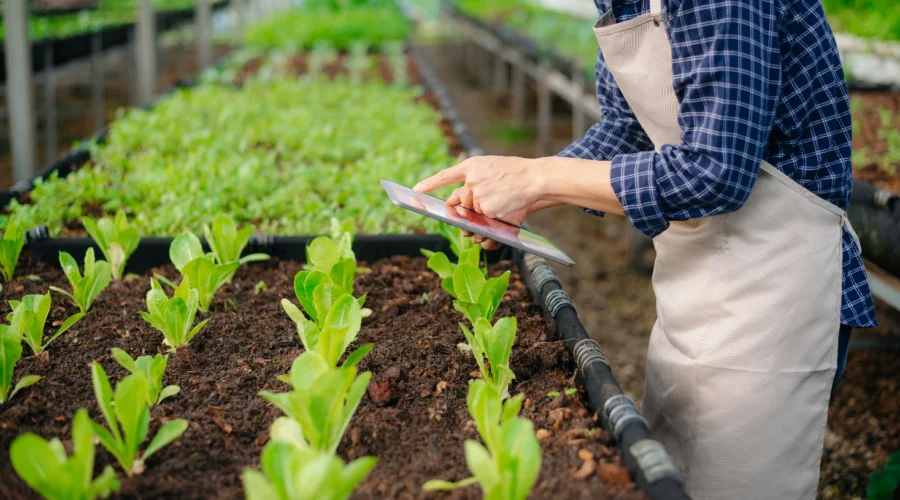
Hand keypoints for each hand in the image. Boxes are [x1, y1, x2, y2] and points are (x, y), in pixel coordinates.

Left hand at [415, 156, 541, 249]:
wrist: (535, 178)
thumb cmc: (516, 174)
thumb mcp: (491, 168)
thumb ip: (473, 181)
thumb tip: (455, 201)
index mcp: (472, 165)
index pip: (446, 176)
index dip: (430, 183)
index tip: (416, 190)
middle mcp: (471, 180)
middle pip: (460, 201)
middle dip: (468, 208)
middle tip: (484, 205)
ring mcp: (477, 195)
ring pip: (472, 212)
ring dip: (482, 214)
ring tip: (499, 203)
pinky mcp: (486, 208)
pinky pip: (483, 220)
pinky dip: (492, 219)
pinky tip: (503, 208)